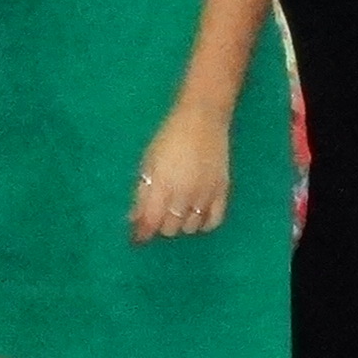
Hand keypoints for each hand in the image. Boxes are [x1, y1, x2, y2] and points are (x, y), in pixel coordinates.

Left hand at [127, 107, 231, 243]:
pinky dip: (203, 224)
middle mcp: (184, 194)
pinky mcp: (222, 191)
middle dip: (160, 226)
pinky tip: (196, 217)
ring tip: (175, 212)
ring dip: (180, 224)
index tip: (137, 238)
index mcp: (162, 185)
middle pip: (170, 228)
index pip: (151, 222)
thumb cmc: (169, 137)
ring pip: (190, 228)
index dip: (142, 234)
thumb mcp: (148, 162)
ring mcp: (205, 194)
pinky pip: (213, 221)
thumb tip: (134, 220)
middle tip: (157, 216)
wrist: (203, 119)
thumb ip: (142, 193)